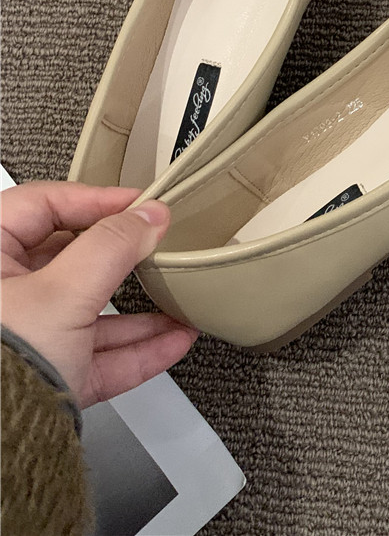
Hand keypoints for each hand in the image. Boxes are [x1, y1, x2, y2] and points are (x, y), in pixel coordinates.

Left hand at [1, 180, 198, 407]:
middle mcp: (3, 298)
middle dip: (126, 260)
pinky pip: (96, 356)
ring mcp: (24, 340)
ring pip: (89, 312)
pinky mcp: (46, 378)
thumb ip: (113, 246)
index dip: (95, 199)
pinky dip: (136, 349)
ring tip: (181, 302)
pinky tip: (175, 341)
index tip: (140, 204)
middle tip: (161, 247)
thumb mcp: (64, 291)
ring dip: (140, 311)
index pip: (43, 205)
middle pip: (73, 260)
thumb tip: (149, 216)